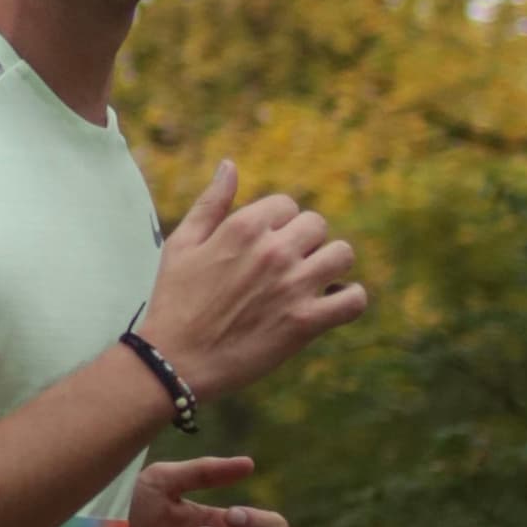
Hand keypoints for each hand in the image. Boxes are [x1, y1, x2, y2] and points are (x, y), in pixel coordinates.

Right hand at [139, 163, 365, 399]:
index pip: (288, 205)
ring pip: (342, 254)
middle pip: (317, 225)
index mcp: (245, 226)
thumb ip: (211, 202)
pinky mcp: (305, 322)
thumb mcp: (181, 244)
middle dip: (303, 243)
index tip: (262, 249)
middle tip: (283, 270)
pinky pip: (354, 299)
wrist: (172, 362)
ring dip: (329, 266)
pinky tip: (331, 303)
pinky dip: (349, 299)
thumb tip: (230, 164)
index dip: (278, 225)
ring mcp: (293, 286)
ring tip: (311, 283)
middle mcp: (274, 250)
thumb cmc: (173, 302)